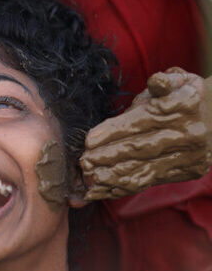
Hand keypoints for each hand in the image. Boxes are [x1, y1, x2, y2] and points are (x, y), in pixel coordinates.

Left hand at [80, 68, 211, 199]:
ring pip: (145, 170)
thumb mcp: (180, 80)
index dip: (112, 132)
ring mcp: (187, 156)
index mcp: (181, 108)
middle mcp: (185, 134)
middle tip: (84, 161)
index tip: (89, 140)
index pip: (140, 123)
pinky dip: (126, 187)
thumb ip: (163, 81)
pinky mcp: (186, 172)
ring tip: (90, 178)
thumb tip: (156, 82)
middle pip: (140, 149)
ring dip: (114, 177)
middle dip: (108, 157)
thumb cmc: (187, 96)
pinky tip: (106, 190)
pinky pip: (151, 181)